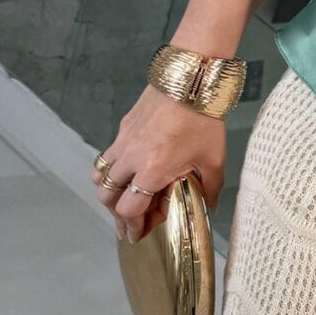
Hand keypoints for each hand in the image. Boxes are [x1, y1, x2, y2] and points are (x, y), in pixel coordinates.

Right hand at [94, 86, 226, 242]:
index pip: (130, 209)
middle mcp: (131, 159)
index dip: (131, 226)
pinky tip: (127, 172)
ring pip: (101, 175)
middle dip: (116, 214)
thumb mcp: (214, 160)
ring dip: (109, 192)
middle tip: (129, 222)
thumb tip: (209, 206)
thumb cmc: (204, 120)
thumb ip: (210, 188)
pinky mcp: (123, 128)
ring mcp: (123, 142)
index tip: (136, 234)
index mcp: (153, 171)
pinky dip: (111, 170)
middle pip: (108, 196)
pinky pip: (107, 155)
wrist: (190, 79)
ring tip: (123, 199)